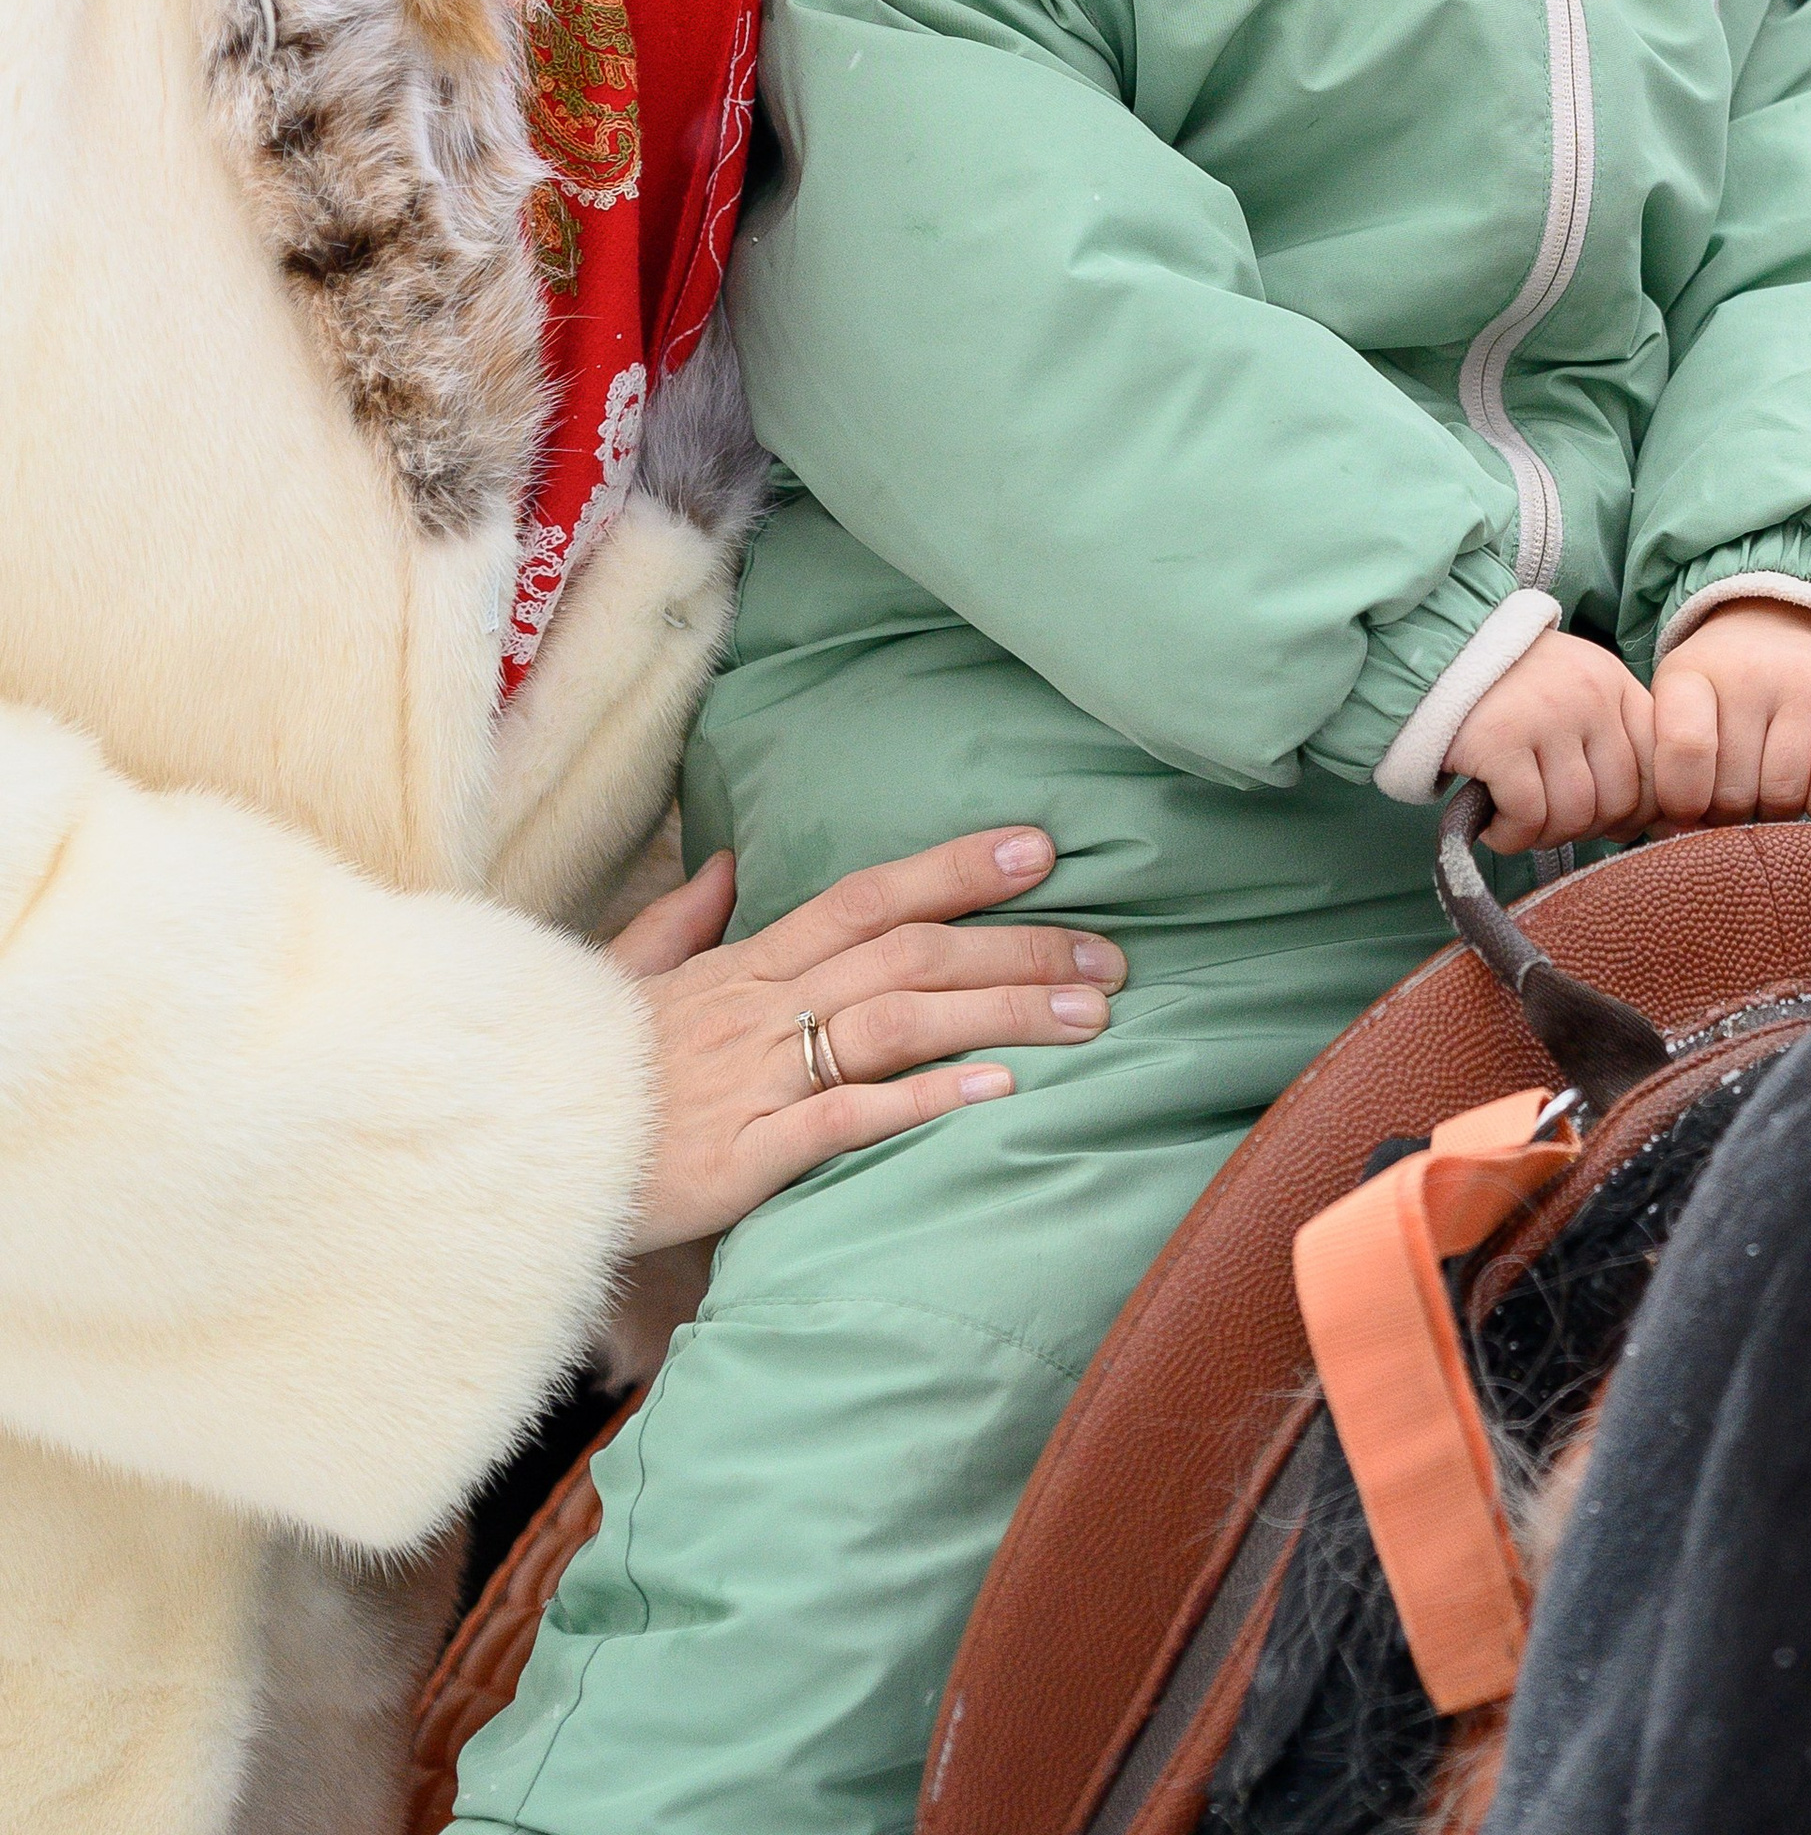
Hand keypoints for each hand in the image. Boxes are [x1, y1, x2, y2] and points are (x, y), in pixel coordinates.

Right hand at [608, 827, 1124, 1250]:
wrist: (503, 1154)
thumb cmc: (573, 1072)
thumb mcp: (623, 979)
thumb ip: (682, 919)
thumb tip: (729, 861)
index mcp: (743, 964)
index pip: (866, 897)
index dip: (955, 869)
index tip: (1041, 849)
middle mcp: (761, 1007)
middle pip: (909, 957)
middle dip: (1018, 949)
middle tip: (1111, 953)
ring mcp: (755, 1079)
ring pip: (896, 1024)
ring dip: (1001, 1015)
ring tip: (1089, 1017)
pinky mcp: (743, 1157)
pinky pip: (845, 1119)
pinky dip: (923, 1102)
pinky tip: (995, 1095)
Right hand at [1444, 631, 1654, 856]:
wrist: (1434, 658)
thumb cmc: (1510, 692)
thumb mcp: (1575, 697)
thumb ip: (1613, 745)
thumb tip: (1649, 825)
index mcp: (1615, 682)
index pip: (1658, 766)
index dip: (1639, 811)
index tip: (1609, 825)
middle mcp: (1590, 694)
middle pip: (1619, 800)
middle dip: (1587, 828)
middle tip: (1550, 821)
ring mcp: (1546, 715)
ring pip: (1575, 815)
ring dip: (1546, 836)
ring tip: (1520, 821)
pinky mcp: (1499, 741)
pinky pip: (1528, 818)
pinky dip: (1511, 836)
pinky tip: (1494, 824)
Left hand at [1650, 599, 1810, 824]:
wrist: (1782, 628)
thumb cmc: (1718, 699)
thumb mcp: (1672, 715)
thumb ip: (1669, 775)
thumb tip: (1678, 833)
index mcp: (1689, 673)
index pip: (1687, 747)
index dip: (1684, 798)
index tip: (1688, 808)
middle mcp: (1748, 670)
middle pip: (1735, 793)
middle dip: (1730, 815)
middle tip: (1734, 790)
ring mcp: (1806, 680)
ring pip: (1785, 796)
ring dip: (1776, 813)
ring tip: (1768, 783)